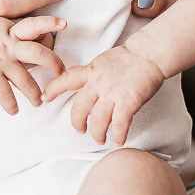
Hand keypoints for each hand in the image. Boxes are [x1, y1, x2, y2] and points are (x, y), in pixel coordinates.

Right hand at [0, 15, 66, 115]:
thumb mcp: (0, 26)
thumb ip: (16, 34)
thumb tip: (34, 39)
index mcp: (13, 31)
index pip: (35, 24)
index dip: (50, 23)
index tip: (64, 24)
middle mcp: (11, 45)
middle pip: (38, 53)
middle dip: (54, 65)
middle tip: (61, 74)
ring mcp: (1, 61)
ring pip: (25, 78)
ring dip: (35, 93)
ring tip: (39, 101)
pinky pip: (4, 93)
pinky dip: (10, 104)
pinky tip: (14, 111)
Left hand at [43, 45, 163, 144]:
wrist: (150, 54)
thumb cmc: (130, 58)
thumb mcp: (104, 62)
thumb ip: (94, 76)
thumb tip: (89, 89)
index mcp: (91, 71)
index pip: (67, 80)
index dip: (53, 89)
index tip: (44, 98)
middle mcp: (98, 83)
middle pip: (80, 107)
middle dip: (77, 122)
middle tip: (80, 130)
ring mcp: (113, 93)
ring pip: (98, 120)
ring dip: (97, 133)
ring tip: (100, 139)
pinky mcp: (128, 101)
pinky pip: (119, 123)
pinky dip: (118, 135)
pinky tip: (119, 140)